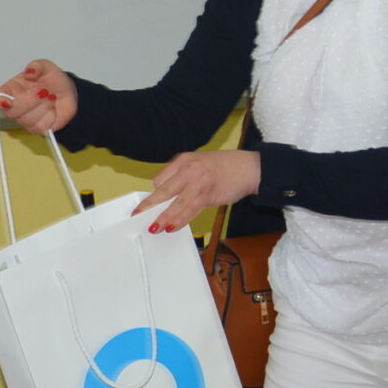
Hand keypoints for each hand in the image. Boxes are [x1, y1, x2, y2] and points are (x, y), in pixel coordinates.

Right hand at [0, 60, 76, 133]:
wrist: (68, 93)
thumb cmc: (52, 80)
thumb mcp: (46, 67)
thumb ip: (36, 66)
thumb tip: (29, 71)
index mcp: (11, 89)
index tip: (7, 101)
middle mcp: (15, 105)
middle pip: (11, 112)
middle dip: (29, 101)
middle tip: (43, 91)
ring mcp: (25, 118)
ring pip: (27, 120)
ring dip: (43, 107)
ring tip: (51, 97)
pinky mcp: (37, 128)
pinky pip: (40, 127)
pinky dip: (51, 116)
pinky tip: (52, 108)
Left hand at [146, 149, 260, 234]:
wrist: (250, 168)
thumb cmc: (226, 166)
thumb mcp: (201, 162)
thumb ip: (185, 175)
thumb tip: (171, 194)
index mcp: (184, 160)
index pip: (161, 178)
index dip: (156, 192)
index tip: (153, 203)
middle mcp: (189, 169)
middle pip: (163, 190)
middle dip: (149, 204)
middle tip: (137, 214)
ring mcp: (198, 182)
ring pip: (175, 203)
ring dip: (163, 217)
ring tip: (153, 228)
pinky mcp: (208, 195)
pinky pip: (189, 210)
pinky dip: (179, 220)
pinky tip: (171, 227)